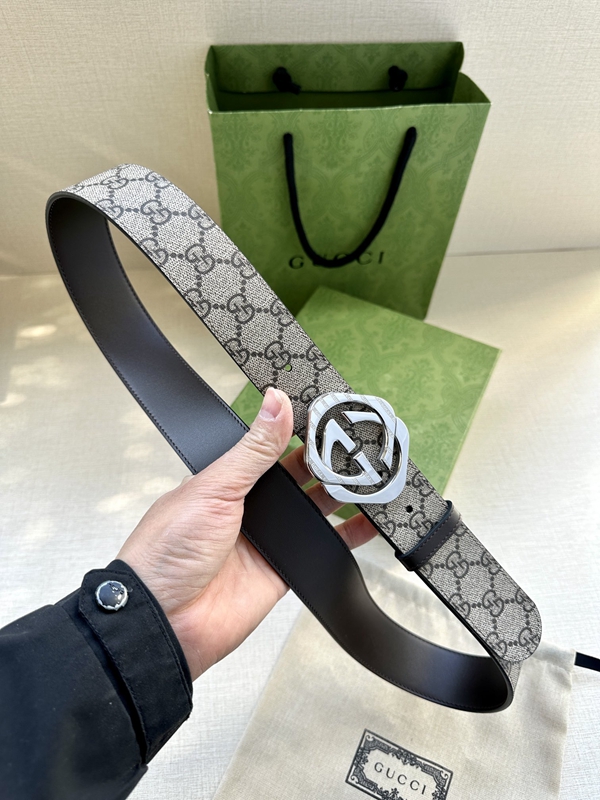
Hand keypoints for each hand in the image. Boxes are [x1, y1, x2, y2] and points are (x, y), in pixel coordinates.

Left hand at [117, 388, 377, 679]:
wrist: (164, 621)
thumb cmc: (167, 552)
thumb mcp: (214, 488)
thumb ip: (253, 449)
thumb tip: (276, 402)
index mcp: (226, 480)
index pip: (272, 447)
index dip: (300, 432)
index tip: (330, 415)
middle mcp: (249, 506)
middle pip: (300, 476)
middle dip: (328, 461)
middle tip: (362, 443)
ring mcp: (268, 538)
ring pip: (315, 509)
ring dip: (342, 494)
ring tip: (374, 475)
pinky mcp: (284, 569)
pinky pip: (321, 547)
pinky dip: (347, 536)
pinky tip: (368, 523)